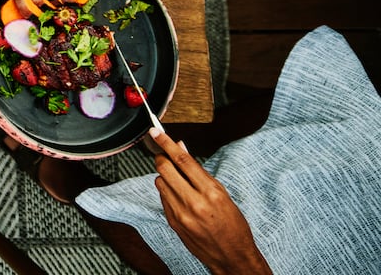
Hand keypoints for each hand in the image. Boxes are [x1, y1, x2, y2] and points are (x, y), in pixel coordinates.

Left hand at [149, 128, 272, 274]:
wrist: (232, 256)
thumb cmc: (233, 225)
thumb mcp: (223, 194)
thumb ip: (199, 172)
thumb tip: (182, 149)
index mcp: (211, 193)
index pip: (183, 161)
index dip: (166, 143)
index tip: (155, 132)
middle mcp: (193, 203)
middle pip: (164, 169)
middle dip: (162, 157)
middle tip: (164, 154)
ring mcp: (180, 214)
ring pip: (160, 182)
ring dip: (165, 176)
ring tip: (179, 180)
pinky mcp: (172, 222)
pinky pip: (162, 198)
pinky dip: (167, 191)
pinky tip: (180, 196)